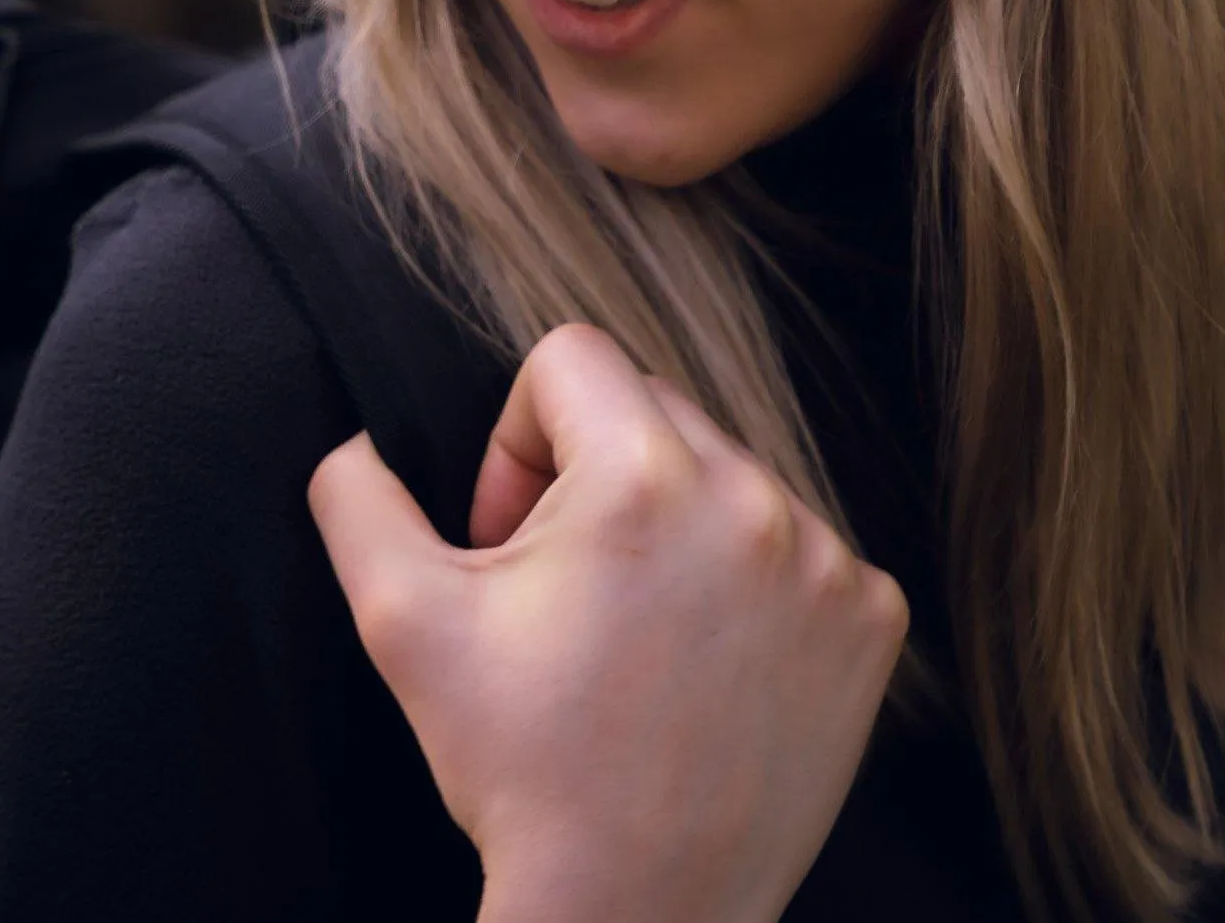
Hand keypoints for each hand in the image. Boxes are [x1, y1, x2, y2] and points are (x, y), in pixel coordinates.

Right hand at [307, 321, 908, 922]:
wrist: (634, 917)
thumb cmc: (520, 772)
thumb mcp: (405, 624)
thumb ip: (360, 501)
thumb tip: (353, 441)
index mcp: (641, 474)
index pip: (569, 358)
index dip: (519, 441)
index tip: (514, 538)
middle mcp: (751, 497)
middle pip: (653, 408)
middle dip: (595, 478)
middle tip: (567, 596)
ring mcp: (825, 559)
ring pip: (727, 474)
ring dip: (677, 526)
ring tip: (639, 638)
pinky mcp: (871, 616)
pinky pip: (802, 545)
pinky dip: (756, 586)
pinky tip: (712, 664)